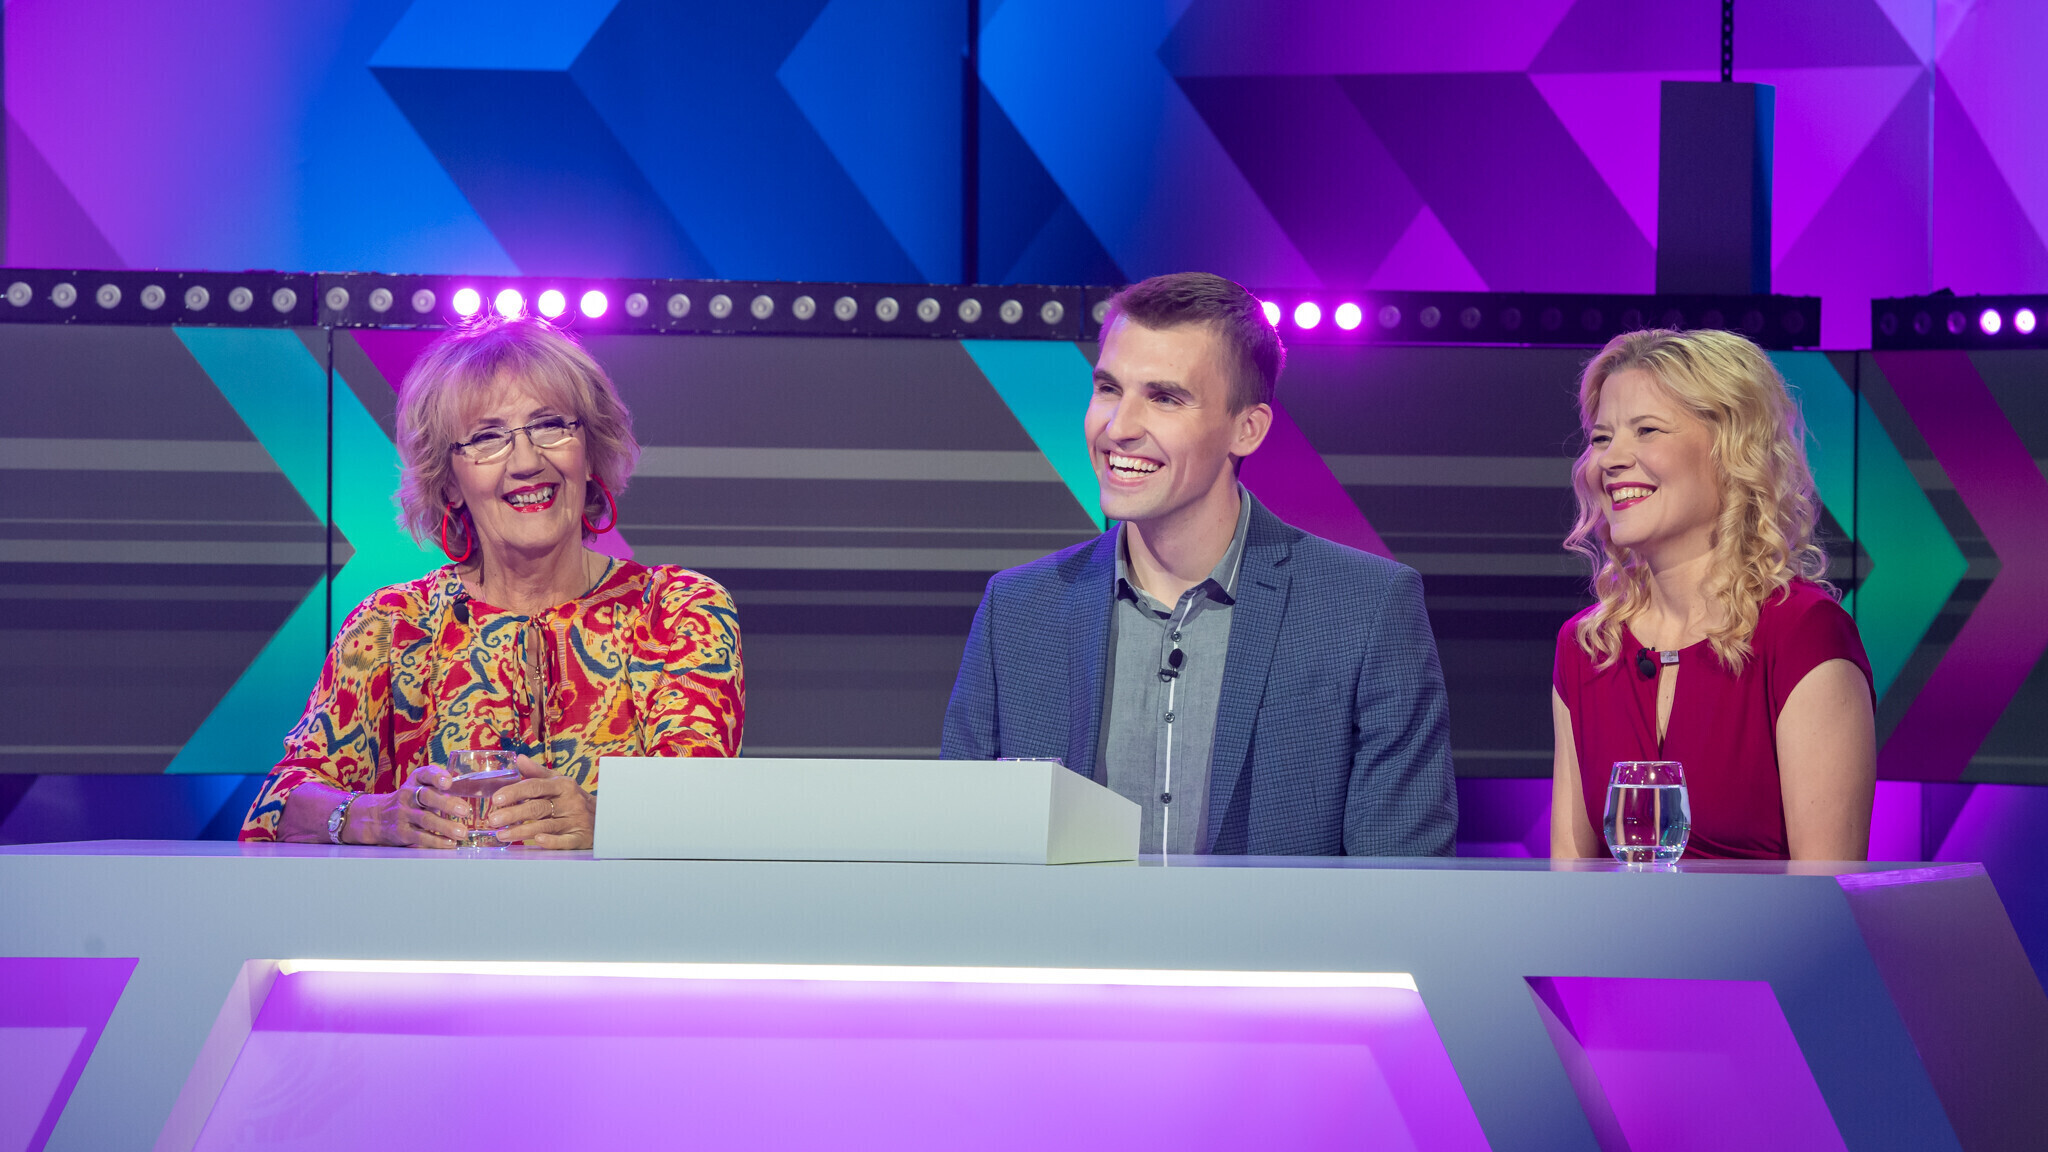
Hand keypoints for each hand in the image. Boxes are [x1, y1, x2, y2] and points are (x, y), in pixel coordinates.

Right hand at [353, 764, 469, 847]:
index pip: (425, 774)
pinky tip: (450, 843)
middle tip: (466, 811)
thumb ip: (440, 786)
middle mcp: (408, 795)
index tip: (448, 782)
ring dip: (446, 826)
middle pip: (427, 797)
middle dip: (447, 804)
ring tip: (463, 833)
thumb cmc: (410, 800)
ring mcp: (404, 814)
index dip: (437, 777)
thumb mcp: (420, 786)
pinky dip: (436, 841)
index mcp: (415, 780)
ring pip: (425, 819)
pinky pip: (420, 837)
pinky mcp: (402, 832)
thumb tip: (474, 789)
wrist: (378, 817)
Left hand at [482, 755, 595, 848]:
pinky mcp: (580, 838)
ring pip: (546, 825)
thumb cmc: (573, 798)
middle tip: (493, 820)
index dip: (515, 792)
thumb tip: (518, 759)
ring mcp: (575, 820)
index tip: (496, 799)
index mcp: (562, 785)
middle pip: (537, 807)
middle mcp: (569, 802)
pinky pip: (565, 841)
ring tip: (501, 835)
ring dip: (522, 831)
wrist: (604, 817)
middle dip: (513, 814)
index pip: (535, 786)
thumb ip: (537, 772)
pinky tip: (537, 841)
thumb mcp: (559, 782)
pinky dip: (551, 841)